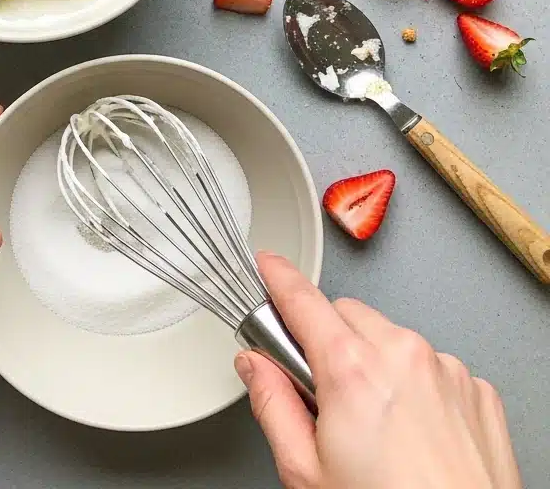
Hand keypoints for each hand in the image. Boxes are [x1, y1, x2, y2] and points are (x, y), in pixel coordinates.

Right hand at [236, 252, 521, 488]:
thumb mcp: (306, 472)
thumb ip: (272, 405)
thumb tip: (254, 366)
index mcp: (352, 370)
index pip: (302, 300)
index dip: (278, 278)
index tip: (268, 266)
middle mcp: (403, 356)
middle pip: (347, 314)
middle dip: (327, 339)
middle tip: (321, 391)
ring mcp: (447, 371)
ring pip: (391, 338)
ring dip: (374, 361)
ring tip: (376, 425)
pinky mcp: (478, 391)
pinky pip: (432, 365)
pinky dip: (416, 385)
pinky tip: (413, 432)